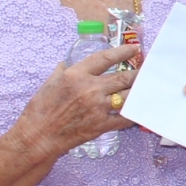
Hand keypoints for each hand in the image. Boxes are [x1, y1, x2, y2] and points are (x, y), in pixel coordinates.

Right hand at [18, 45, 138, 159]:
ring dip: (138, 91)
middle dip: (139, 73)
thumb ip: (62, 71)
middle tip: (147, 69)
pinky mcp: (102, 125)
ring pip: (128, 96)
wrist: (38, 136)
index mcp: (77, 75)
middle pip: (124, 77)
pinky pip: (124, 118)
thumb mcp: (49, 83)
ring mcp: (98, 107)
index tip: (134, 48)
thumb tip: (67, 64)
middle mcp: (90, 89)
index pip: (105, 58)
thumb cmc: (40, 110)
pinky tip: (137, 109)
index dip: (123, 52)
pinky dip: (132, 114)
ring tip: (147, 87)